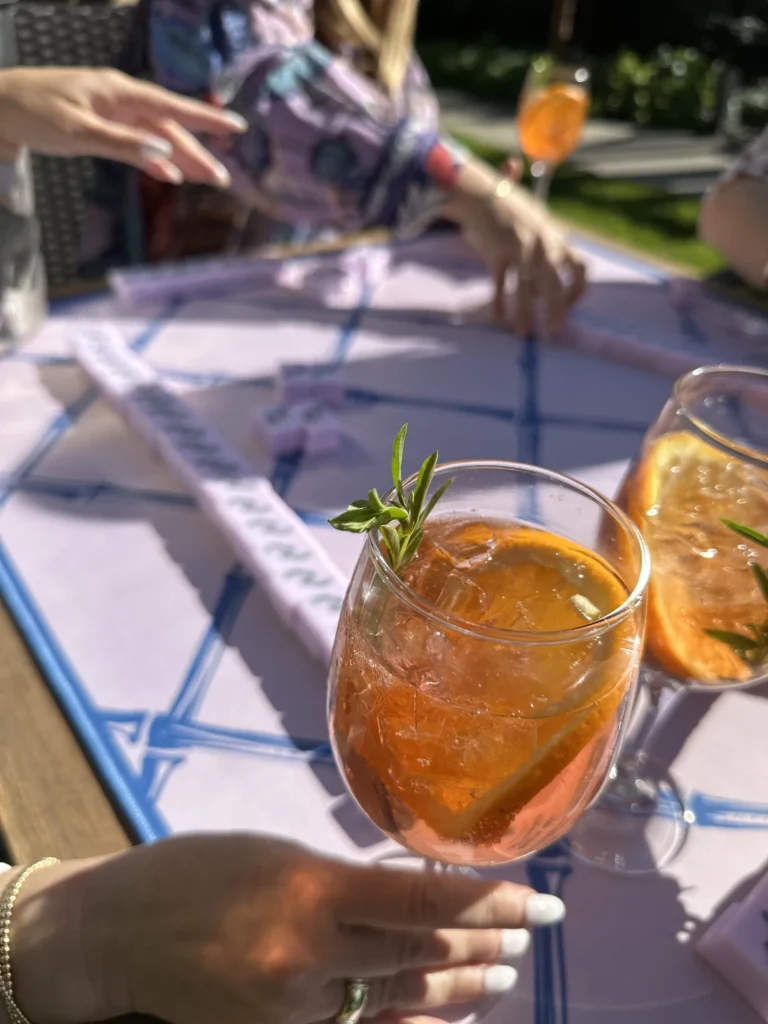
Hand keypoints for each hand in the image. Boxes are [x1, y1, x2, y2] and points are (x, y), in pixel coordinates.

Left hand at [0, 67, 246, 186]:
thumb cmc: (31, 112)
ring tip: (204, 179)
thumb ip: (123, 144)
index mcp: (119, 93)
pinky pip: (137, 143)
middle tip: (221, 178)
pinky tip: (168, 175)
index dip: (206, 119)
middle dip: (197, 152)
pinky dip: (154, 159)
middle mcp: (120, 100)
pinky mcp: (101, 126)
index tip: (235, 127)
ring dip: (180, 158)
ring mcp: (111, 113)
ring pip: (155, 137)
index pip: (172, 106)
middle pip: (168, 127)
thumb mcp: (78, 131)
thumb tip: (165, 154)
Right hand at [10, 835, 564, 1023]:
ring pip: (397, 995)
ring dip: (457, 986)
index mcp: (310, 887)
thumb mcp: (277, 855)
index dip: (491, 905)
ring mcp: (294, 1006)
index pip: (422, 900)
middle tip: (530, 937)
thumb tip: (406, 900)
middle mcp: (309, 954)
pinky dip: (407, 1019)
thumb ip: (341, 882)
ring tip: (502, 974)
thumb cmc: (197, 872)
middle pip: (420, 954)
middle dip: (484, 947)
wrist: (118, 932)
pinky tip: (446, 1016)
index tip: (542, 904)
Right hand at [444, 158, 585, 336]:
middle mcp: (541, 245)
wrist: (481, 194)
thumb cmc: (508, 207)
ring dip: (524, 314)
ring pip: (525, 289)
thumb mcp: (536, 221)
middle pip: (553, 284)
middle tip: (555, 333)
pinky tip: (497, 316)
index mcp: (555, 237)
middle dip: (556, 311)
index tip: (570, 305)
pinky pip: (500, 283)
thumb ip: (547, 243)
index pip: (577, 267)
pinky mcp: (497, 254)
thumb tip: (550, 270)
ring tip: (524, 333)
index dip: (577, 290)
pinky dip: (498, 301)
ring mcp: (518, 250)